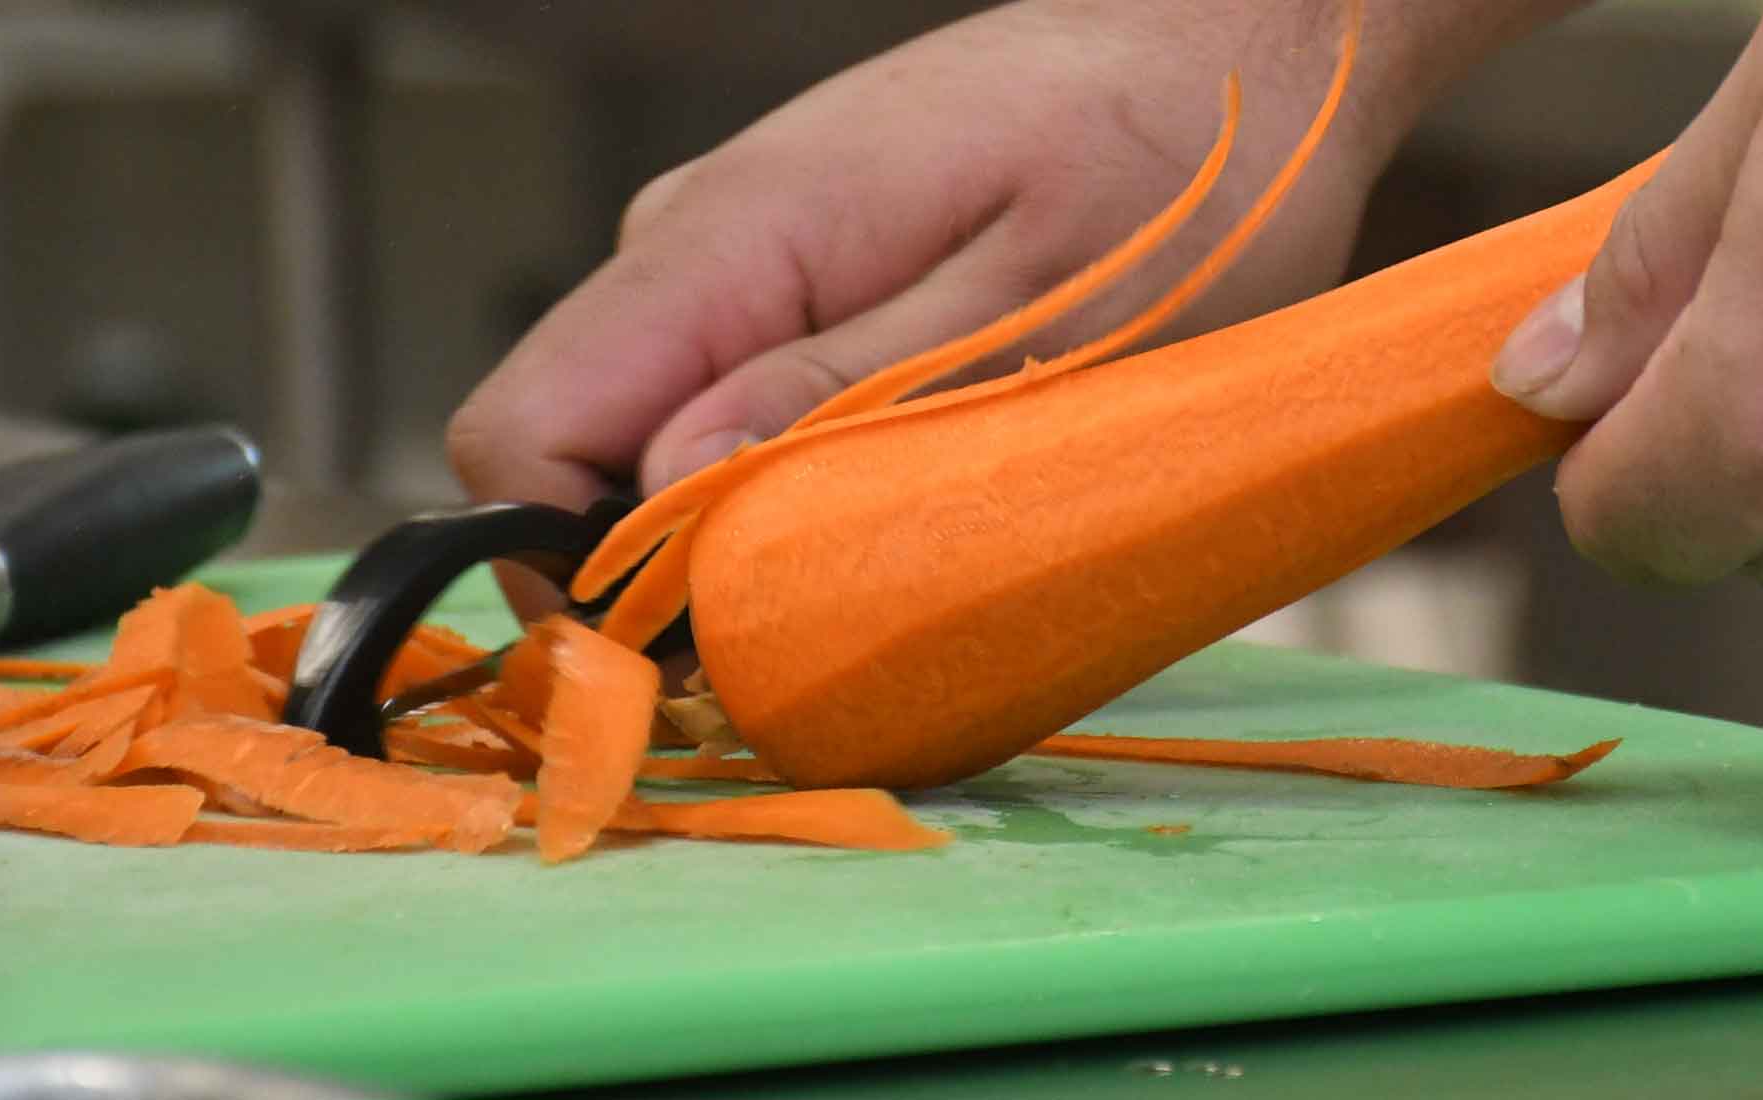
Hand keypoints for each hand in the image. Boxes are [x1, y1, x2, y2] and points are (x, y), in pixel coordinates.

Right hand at [450, 0, 1556, 613]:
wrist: (1237, 50)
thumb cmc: (1178, 169)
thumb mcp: (1039, 316)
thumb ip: (842, 399)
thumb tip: (661, 498)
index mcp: (738, 236)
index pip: (525, 429)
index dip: (580, 568)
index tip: (707, 649)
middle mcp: (700, 236)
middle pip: (578, 449)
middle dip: (671, 565)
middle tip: (840, 614)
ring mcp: (744, 253)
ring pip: (655, 435)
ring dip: (745, 523)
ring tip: (909, 529)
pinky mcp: (797, 274)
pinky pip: (733, 399)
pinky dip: (792, 473)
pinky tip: (913, 472)